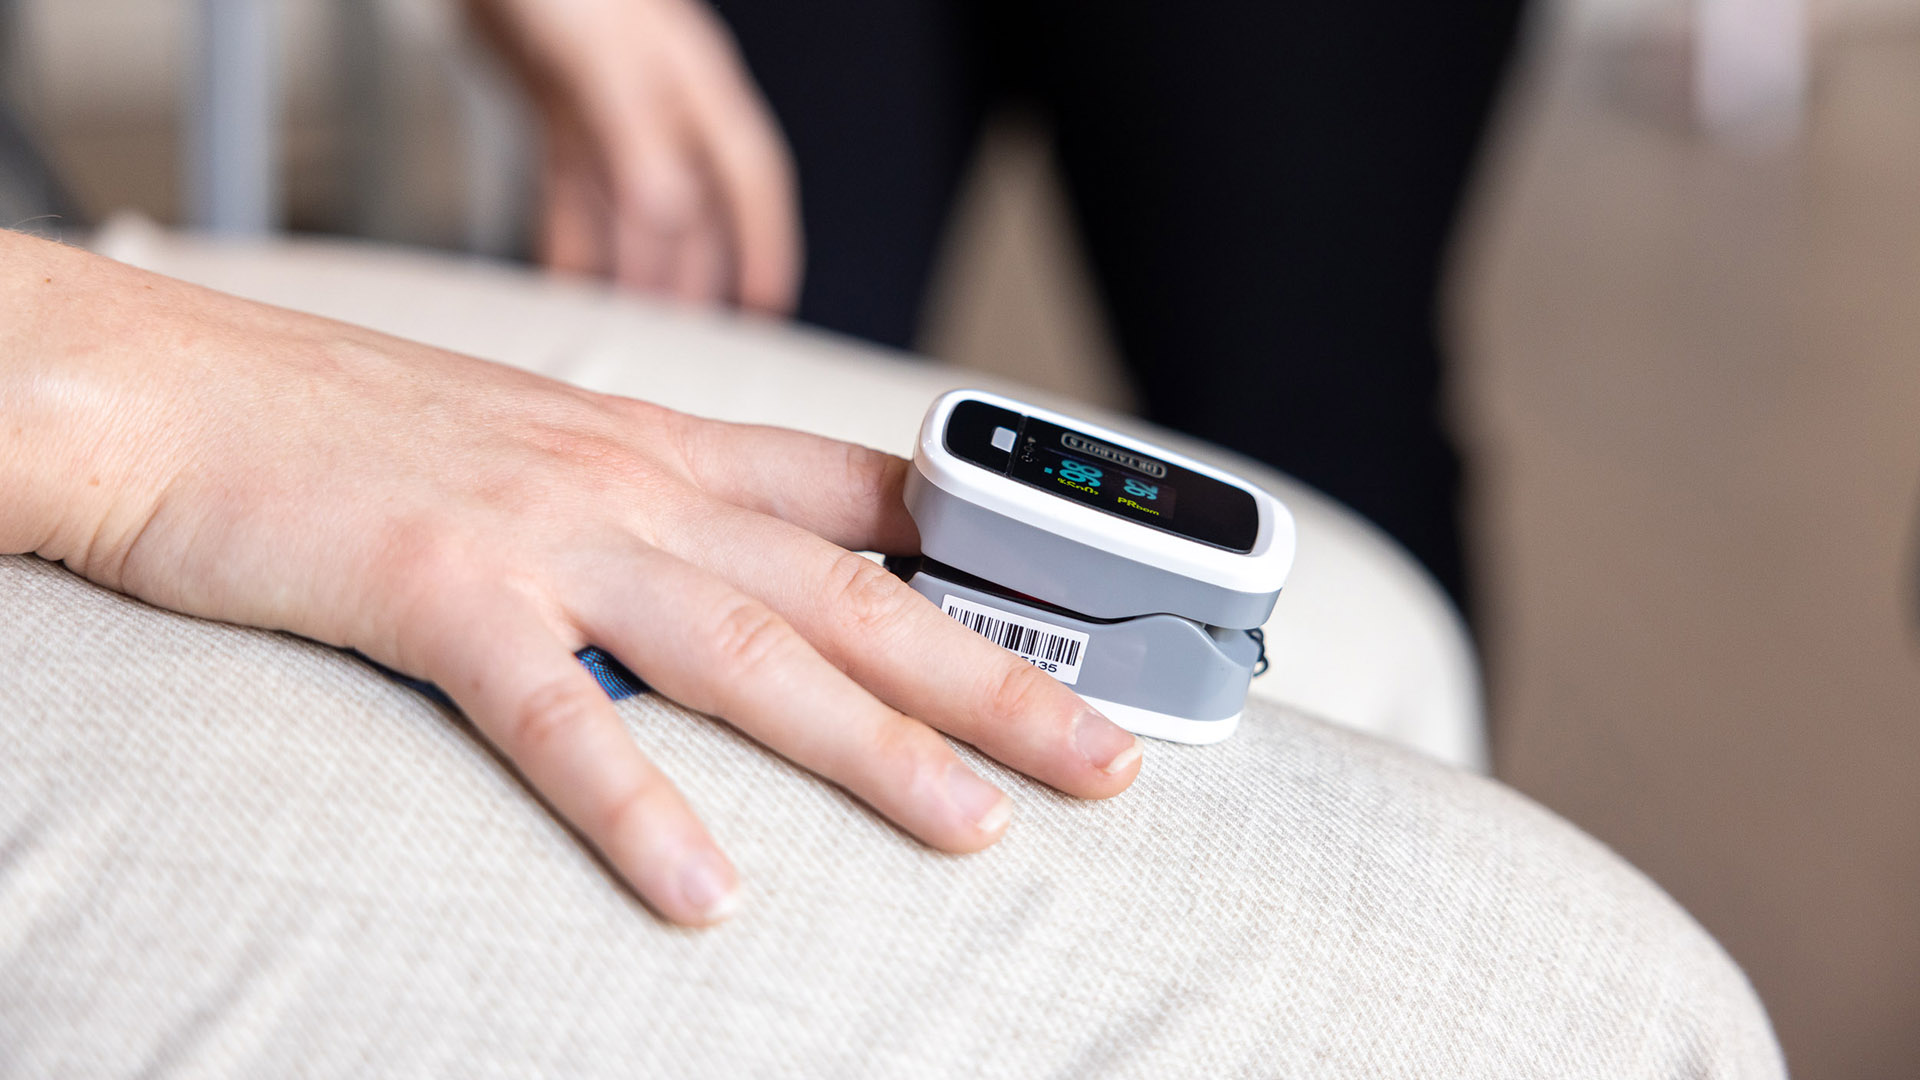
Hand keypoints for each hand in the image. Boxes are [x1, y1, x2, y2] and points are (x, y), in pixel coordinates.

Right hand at [1, 234, 1142, 925]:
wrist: (163, 387)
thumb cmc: (343, 426)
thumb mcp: (534, 443)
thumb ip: (643, 503)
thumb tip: (728, 567)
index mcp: (659, 444)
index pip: (861, 498)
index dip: (984, 559)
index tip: (1079, 620)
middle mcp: (631, 481)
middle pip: (852, 594)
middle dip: (992, 681)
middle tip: (1103, 757)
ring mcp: (544, 533)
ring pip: (750, 651)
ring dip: (873, 748)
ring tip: (977, 830)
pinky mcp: (438, 593)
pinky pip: (557, 716)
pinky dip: (636, 808)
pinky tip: (707, 894)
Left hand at [467, 0, 800, 312]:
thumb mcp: (601, 58)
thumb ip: (637, 134)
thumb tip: (672, 214)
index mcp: (695, 84)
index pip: (749, 176)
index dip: (765, 244)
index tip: (767, 307)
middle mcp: (661, 102)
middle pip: (694, 203)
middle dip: (694, 273)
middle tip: (688, 339)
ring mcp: (609, 107)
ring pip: (634, 206)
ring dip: (632, 266)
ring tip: (629, 324)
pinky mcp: (559, 107)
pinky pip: (574, 191)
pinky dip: (572, 238)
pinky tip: (565, 278)